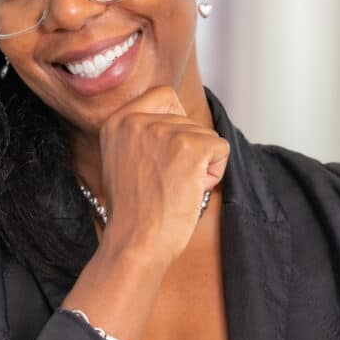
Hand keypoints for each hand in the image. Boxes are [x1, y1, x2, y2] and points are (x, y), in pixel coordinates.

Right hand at [94, 86, 228, 265]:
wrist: (134, 243)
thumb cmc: (133, 212)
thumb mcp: (121, 160)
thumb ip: (141, 135)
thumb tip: (174, 120)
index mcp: (118, 121)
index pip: (164, 95)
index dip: (176, 120)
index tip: (169, 151)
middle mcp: (138, 120)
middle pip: (188, 120)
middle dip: (188, 151)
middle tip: (166, 182)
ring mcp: (164, 132)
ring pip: (206, 136)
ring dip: (201, 164)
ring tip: (175, 189)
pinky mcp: (190, 148)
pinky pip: (221, 150)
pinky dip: (214, 173)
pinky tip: (191, 191)